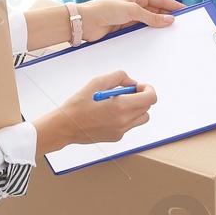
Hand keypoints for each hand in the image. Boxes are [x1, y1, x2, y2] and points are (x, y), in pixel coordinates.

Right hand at [33, 70, 156, 154]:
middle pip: (147, 107)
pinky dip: (126, 117)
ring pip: (141, 117)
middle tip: (126, 92)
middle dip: (140, 97)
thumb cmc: (77, 106)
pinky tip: (110, 113)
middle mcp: (123, 121)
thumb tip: (131, 82)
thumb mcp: (96, 82)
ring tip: (118, 103)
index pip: (150, 98)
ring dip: (135, 108)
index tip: (138, 86)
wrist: (65, 127)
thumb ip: (118, 77)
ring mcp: (121, 131)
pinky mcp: (116, 137)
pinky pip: (130, 125)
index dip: (147, 89)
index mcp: (120, 107)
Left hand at [78, 0, 183, 42]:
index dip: (172, 5)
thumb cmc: (105, 9)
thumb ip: (151, 17)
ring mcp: (129, 17)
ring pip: (149, 22)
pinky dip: (149, 34)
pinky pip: (141, 31)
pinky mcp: (124, 29)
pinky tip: (157, 39)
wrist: (86, 22)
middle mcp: (133, 5)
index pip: (159, 0)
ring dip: (158, 27)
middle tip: (181, 24)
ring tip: (172, 33)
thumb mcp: (132, 10)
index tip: (184, 10)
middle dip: (167, 17)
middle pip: (155, 11)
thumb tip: (169, 20)